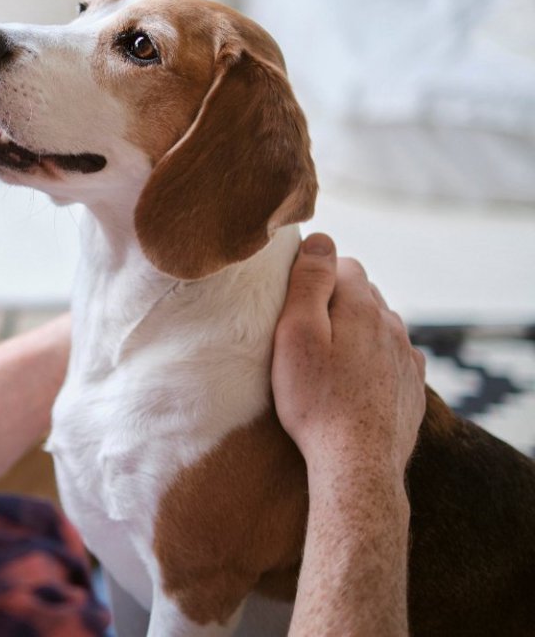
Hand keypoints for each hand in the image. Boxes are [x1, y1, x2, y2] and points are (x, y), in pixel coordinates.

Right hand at [272, 233, 426, 480]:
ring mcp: (408, 359)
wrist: (357, 465)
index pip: (344, 264)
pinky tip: (353, 382)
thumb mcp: (297, 335)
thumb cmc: (315, 401)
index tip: (292, 300)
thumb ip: (310, 283)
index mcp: (363, 308)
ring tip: (326, 359)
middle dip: (337, 302)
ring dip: (356, 332)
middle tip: (304, 331)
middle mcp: (393, 327)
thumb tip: (321, 240)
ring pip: (380, 327)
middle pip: (364, 294)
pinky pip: (392, 359)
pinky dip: (373, 361)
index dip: (316, 275)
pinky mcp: (412, 388)